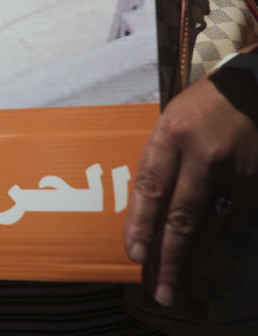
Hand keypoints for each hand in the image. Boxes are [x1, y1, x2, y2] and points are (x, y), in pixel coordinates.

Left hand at [124, 57, 257, 306]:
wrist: (253, 88)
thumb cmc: (201, 105)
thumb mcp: (169, 121)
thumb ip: (159, 160)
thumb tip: (145, 207)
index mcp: (172, 134)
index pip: (151, 186)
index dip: (141, 223)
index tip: (134, 254)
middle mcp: (204, 155)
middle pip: (181, 216)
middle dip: (168, 257)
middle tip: (159, 291)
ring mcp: (236, 172)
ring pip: (210, 226)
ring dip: (193, 258)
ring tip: (177, 286)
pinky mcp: (257, 183)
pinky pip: (232, 220)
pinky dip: (215, 242)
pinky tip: (203, 260)